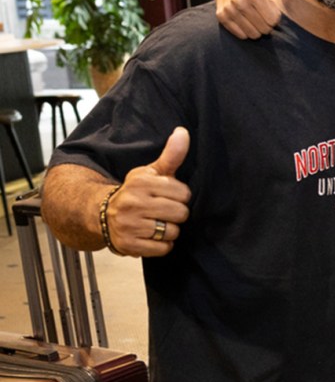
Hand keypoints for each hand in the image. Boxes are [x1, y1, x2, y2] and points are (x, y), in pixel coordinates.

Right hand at [108, 127, 191, 256]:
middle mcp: (133, 202)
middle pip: (180, 213)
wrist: (103, 215)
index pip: (183, 193)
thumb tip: (183, 132)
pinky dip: (162, 245)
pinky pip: (163, 249)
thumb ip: (171, 155)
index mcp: (141, 182)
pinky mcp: (129, 245)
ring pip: (173, 232)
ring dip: (170, 230)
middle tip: (163, 211)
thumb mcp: (151, 172)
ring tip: (157, 223)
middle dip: (176, 214)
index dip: (180, 196)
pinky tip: (152, 237)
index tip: (168, 196)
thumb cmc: (136, 192)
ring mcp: (130, 225)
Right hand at [214, 0, 281, 38]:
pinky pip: (240, 35)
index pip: (273, 19)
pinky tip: (247, 22)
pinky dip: (246, 32)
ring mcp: (229, 9)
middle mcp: (239, 0)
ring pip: (253, 34)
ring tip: (257, 19)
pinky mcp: (221, 16)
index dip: (276, 17)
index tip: (272, 10)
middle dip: (268, 25)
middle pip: (264, 28)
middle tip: (265, 16)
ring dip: (258, 29)